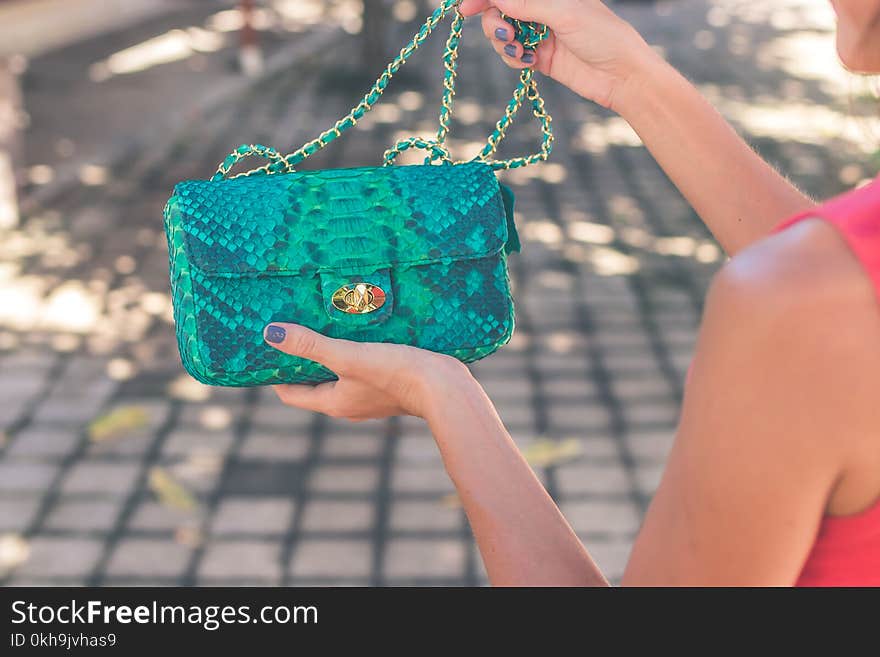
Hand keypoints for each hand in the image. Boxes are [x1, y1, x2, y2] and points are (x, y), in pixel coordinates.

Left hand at [263, 323, 473, 420]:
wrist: (444, 388)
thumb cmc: (396, 373)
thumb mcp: (349, 355)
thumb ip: (312, 345)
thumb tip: (271, 334)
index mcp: (334, 403)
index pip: (291, 393)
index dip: (275, 373)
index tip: (267, 349)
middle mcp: (349, 404)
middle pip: (314, 383)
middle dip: (302, 360)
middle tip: (291, 331)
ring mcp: (370, 397)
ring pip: (339, 375)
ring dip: (328, 356)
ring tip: (321, 327)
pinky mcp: (389, 386)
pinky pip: (361, 370)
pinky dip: (352, 355)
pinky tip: (358, 334)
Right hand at [459, 0, 658, 110]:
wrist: (622, 76)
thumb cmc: (603, 36)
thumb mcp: (564, 14)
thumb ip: (527, 5)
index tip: (466, 7)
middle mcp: (543, 10)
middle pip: (501, 10)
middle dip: (495, 21)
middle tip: (504, 33)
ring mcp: (540, 34)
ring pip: (503, 33)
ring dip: (504, 42)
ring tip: (520, 50)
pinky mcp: (539, 58)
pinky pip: (512, 54)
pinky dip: (513, 58)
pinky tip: (528, 61)